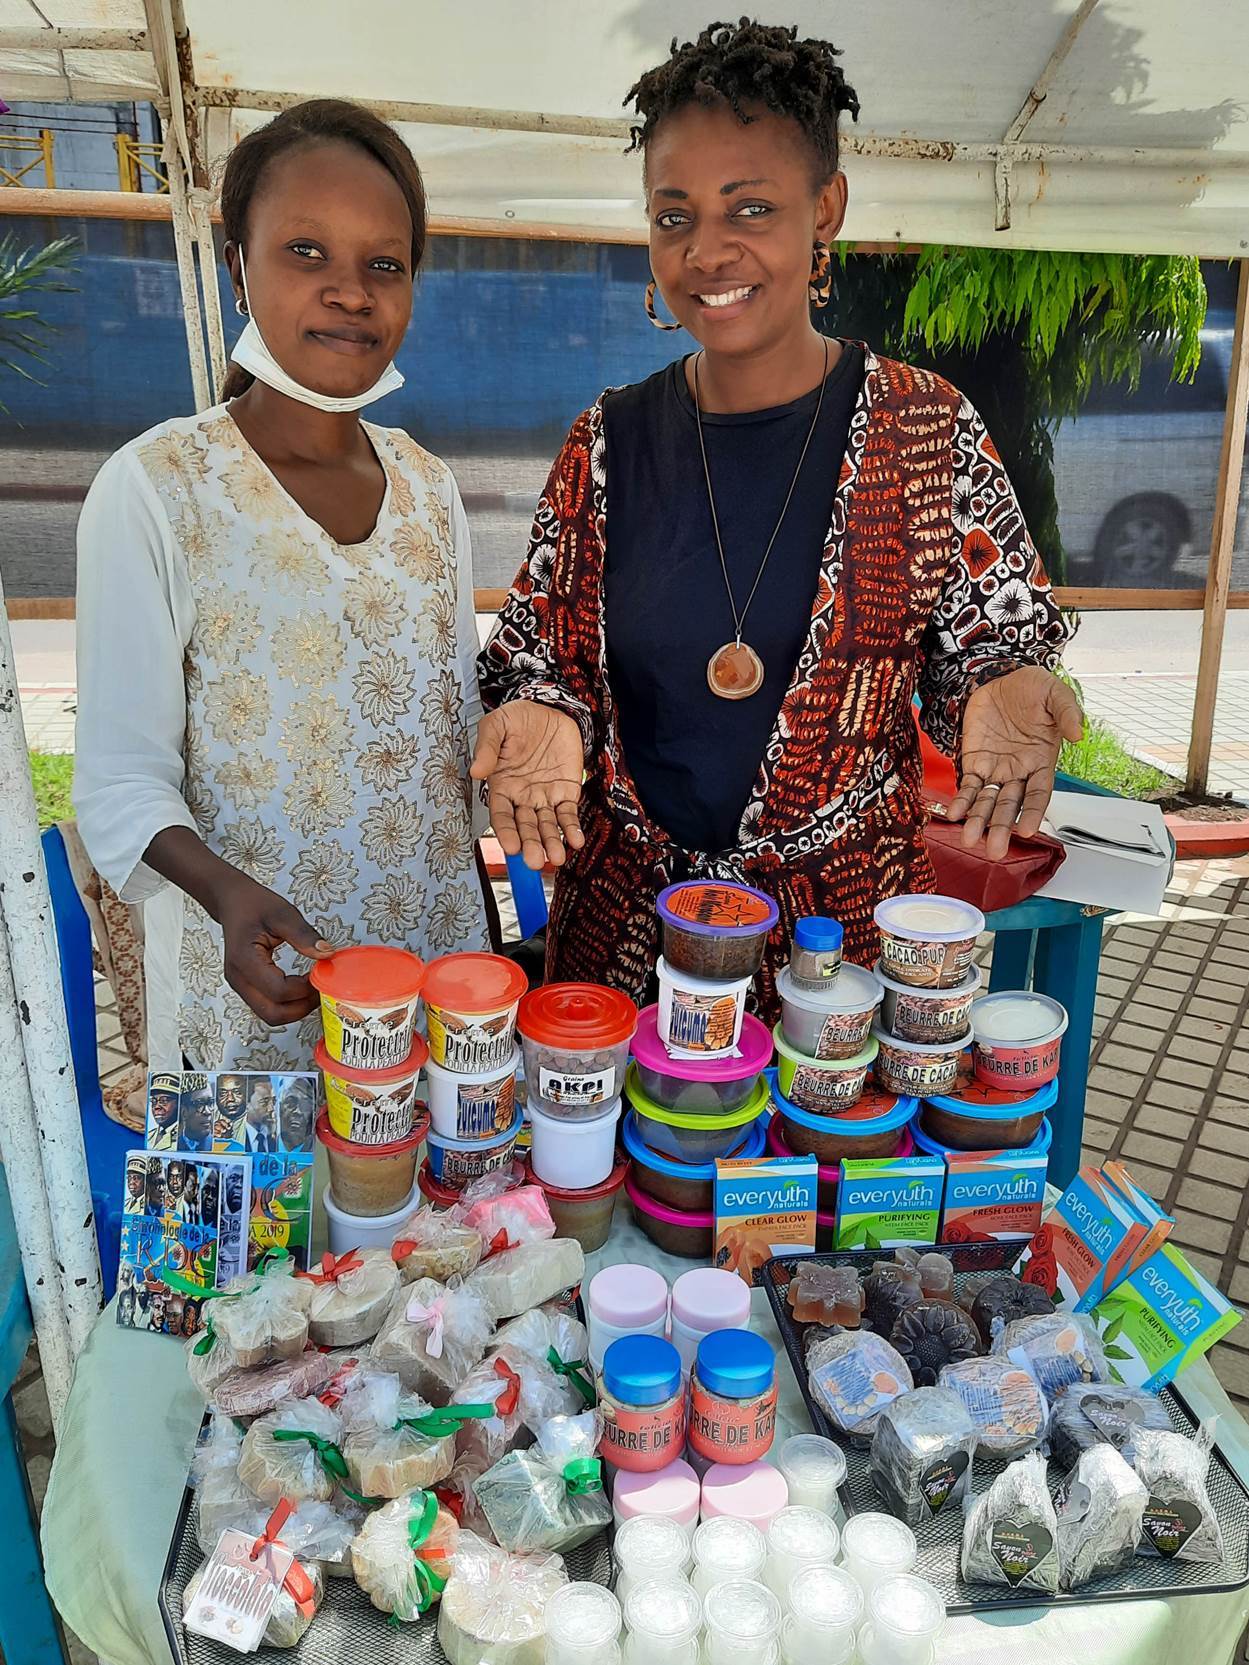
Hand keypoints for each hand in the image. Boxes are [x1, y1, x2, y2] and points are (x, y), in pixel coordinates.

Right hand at [214, 872, 336, 1026]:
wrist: (232, 902)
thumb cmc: (253, 905)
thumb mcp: (282, 913)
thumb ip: (304, 935)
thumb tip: (327, 953)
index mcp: (244, 960)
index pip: (278, 991)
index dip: (304, 988)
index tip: (320, 973)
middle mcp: (238, 979)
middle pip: (273, 1013)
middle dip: (301, 1007)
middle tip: (320, 988)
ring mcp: (240, 985)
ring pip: (270, 1015)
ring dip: (296, 1009)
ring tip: (313, 987)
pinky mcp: (247, 987)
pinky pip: (268, 1006)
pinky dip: (288, 1004)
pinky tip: (301, 987)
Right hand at [470, 701, 585, 870]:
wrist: (550, 708)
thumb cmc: (518, 718)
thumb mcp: (497, 725)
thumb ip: (487, 747)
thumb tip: (477, 771)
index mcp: (501, 786)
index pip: (502, 815)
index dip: (506, 831)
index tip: (511, 847)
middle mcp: (522, 797)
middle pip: (525, 827)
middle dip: (530, 845)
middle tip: (534, 862)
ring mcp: (545, 797)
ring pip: (547, 825)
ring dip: (551, 842)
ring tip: (557, 858)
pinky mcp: (566, 792)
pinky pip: (568, 814)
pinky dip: (572, 828)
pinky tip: (576, 840)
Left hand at [948, 667, 1083, 859]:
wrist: (1000, 675)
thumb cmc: (1031, 688)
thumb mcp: (1054, 693)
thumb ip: (1067, 712)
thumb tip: (1077, 734)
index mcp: (1042, 761)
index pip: (1039, 794)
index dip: (1033, 812)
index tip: (1026, 831)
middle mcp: (1019, 771)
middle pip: (1010, 806)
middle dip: (1002, 828)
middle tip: (995, 851)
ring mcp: (996, 769)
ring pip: (987, 801)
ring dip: (978, 821)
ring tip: (970, 839)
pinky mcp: (974, 761)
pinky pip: (968, 786)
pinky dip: (961, 800)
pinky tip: (954, 814)